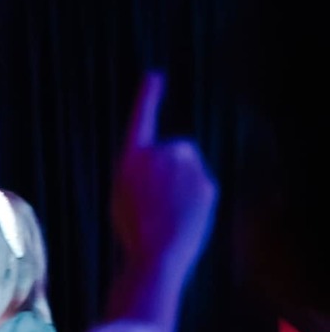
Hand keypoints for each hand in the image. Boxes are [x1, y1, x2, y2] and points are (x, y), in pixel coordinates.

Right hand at [112, 73, 215, 279]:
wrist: (155, 255)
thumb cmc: (134, 230)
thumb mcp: (125, 195)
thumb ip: (144, 170)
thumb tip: (175, 159)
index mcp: (130, 159)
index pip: (142, 120)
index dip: (148, 97)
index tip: (155, 76)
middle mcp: (159, 155)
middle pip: (175, 150)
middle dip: (171, 168)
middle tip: (157, 201)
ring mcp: (186, 169)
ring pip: (190, 169)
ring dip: (183, 184)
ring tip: (168, 212)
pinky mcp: (206, 182)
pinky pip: (201, 185)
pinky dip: (195, 198)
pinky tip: (184, 217)